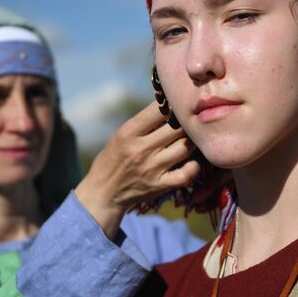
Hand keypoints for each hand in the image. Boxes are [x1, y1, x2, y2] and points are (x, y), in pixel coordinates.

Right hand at [74, 103, 199, 238]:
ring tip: (190, 140)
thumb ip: (144, 122)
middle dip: (186, 122)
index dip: (172, 104)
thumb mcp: (121, 135)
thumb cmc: (114, 158)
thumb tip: (170, 105)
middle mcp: (141, 149)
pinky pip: (187, 173)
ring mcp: (152, 168)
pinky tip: (191, 161)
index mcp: (129, 133)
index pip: (159, 110)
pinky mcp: (160, 185)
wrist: (103, 192)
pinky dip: (194, 166)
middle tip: (190, 123)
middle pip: (177, 128)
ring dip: (192, 142)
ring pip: (186, 147)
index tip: (176, 105)